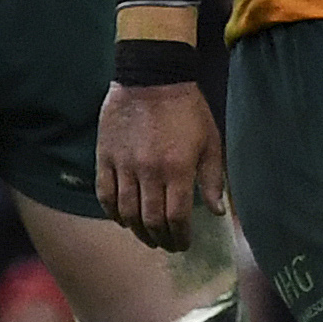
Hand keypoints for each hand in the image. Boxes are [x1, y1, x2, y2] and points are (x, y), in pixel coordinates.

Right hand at [98, 81, 224, 251]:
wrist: (151, 77)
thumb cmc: (187, 109)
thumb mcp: (210, 141)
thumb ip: (213, 178)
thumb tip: (217, 211)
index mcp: (178, 169)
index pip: (176, 217)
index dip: (180, 236)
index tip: (184, 242)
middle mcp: (149, 171)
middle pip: (150, 220)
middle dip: (160, 239)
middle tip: (166, 244)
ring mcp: (124, 165)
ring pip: (126, 211)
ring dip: (137, 230)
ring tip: (146, 236)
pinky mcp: (105, 157)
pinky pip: (105, 194)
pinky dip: (113, 212)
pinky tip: (122, 219)